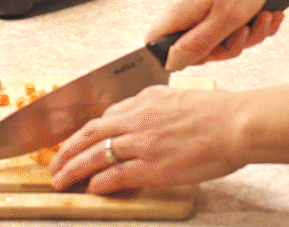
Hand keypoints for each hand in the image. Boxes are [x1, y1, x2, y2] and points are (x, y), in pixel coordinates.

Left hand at [48, 85, 245, 193]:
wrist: (235, 123)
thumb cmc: (218, 113)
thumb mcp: (180, 98)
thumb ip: (156, 105)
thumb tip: (142, 111)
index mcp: (147, 100)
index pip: (107, 115)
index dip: (86, 131)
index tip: (76, 142)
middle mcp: (139, 118)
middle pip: (91, 132)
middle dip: (67, 149)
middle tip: (53, 163)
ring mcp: (143, 142)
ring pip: (95, 153)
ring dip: (73, 168)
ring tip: (60, 180)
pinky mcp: (152, 166)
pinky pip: (115, 174)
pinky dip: (98, 182)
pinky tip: (91, 189)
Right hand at [147, 0, 285, 71]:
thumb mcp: (225, 19)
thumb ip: (198, 45)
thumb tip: (171, 63)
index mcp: (180, 11)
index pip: (157, 45)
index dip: (177, 60)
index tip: (208, 54)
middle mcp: (188, 7)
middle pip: (198, 48)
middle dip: (230, 46)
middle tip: (245, 31)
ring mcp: (205, 3)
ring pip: (222, 37)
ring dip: (250, 33)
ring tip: (263, 17)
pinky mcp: (222, 0)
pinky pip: (235, 24)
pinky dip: (255, 22)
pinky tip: (268, 13)